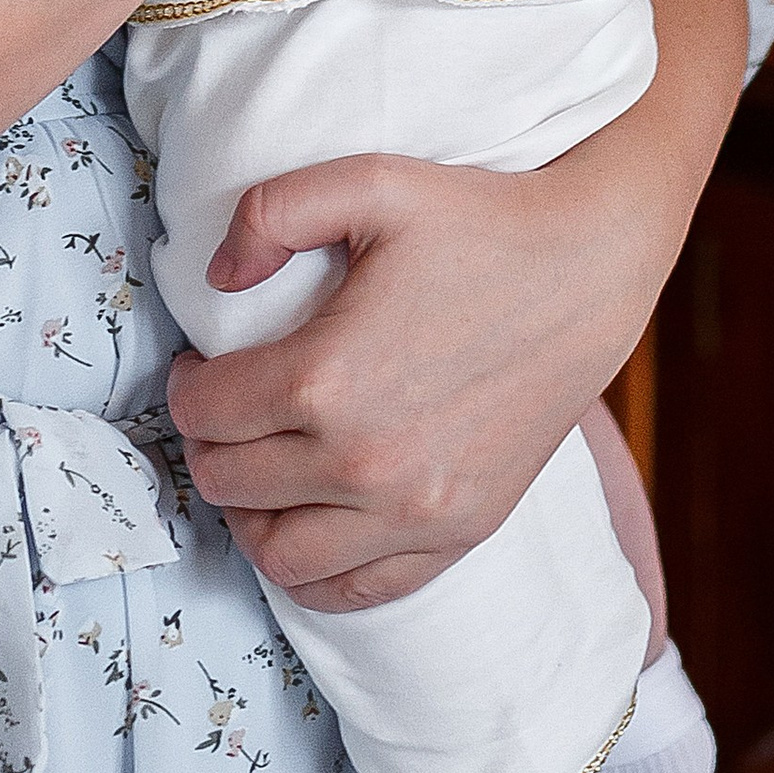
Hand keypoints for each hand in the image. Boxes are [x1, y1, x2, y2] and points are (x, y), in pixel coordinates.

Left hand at [169, 0, 748, 605]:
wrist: (589, 270)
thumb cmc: (477, 221)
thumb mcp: (369, 182)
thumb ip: (270, 213)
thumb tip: (215, 275)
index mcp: (326, 378)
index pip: (203, 412)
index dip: (184, 384)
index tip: (198, 366)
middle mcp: (364, 463)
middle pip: (228, 483)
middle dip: (208, 442)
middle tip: (224, 408)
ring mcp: (415, 510)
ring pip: (279, 555)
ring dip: (250, 514)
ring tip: (261, 466)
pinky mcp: (458, 531)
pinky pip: (355, 590)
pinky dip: (314, 569)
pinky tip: (311, 520)